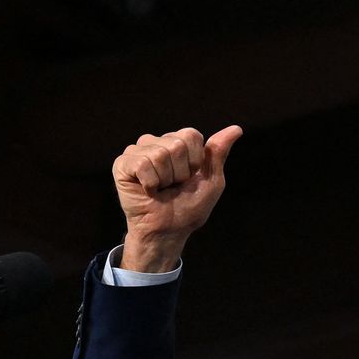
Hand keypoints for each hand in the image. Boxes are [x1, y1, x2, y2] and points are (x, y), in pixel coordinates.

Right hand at [111, 125, 243, 272]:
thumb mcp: (212, 179)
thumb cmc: (189, 206)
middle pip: (176, 144)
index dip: (196, 161)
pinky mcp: (122, 164)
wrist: (169, 229)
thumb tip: (236, 129)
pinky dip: (150, 182)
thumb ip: (218, 152)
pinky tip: (147, 189)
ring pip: (159, 154)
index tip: (191, 177)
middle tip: (174, 186)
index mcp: (177, 143)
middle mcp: (156, 143)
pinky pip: (142, 164)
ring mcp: (137, 152)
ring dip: (166, 179)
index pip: (191, 135)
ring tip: (161, 188)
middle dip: (181, 171)